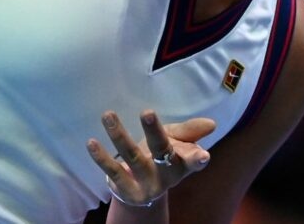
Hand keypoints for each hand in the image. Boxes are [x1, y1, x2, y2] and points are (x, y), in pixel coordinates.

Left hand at [88, 109, 215, 207]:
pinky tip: (91, 143)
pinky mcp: (127, 189)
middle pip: (161, 150)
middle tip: (146, 113)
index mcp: (182, 162)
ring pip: (132, 157)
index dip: (198, 159)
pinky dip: (101, 158)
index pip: (192, 159)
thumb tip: (211, 124)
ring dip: (119, 136)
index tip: (203, 156)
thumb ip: (190, 131)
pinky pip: (112, 172)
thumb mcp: (177, 142)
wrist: (143, 188)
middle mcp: (166, 174)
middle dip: (154, 132)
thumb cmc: (163, 155)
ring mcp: (146, 183)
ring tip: (108, 115)